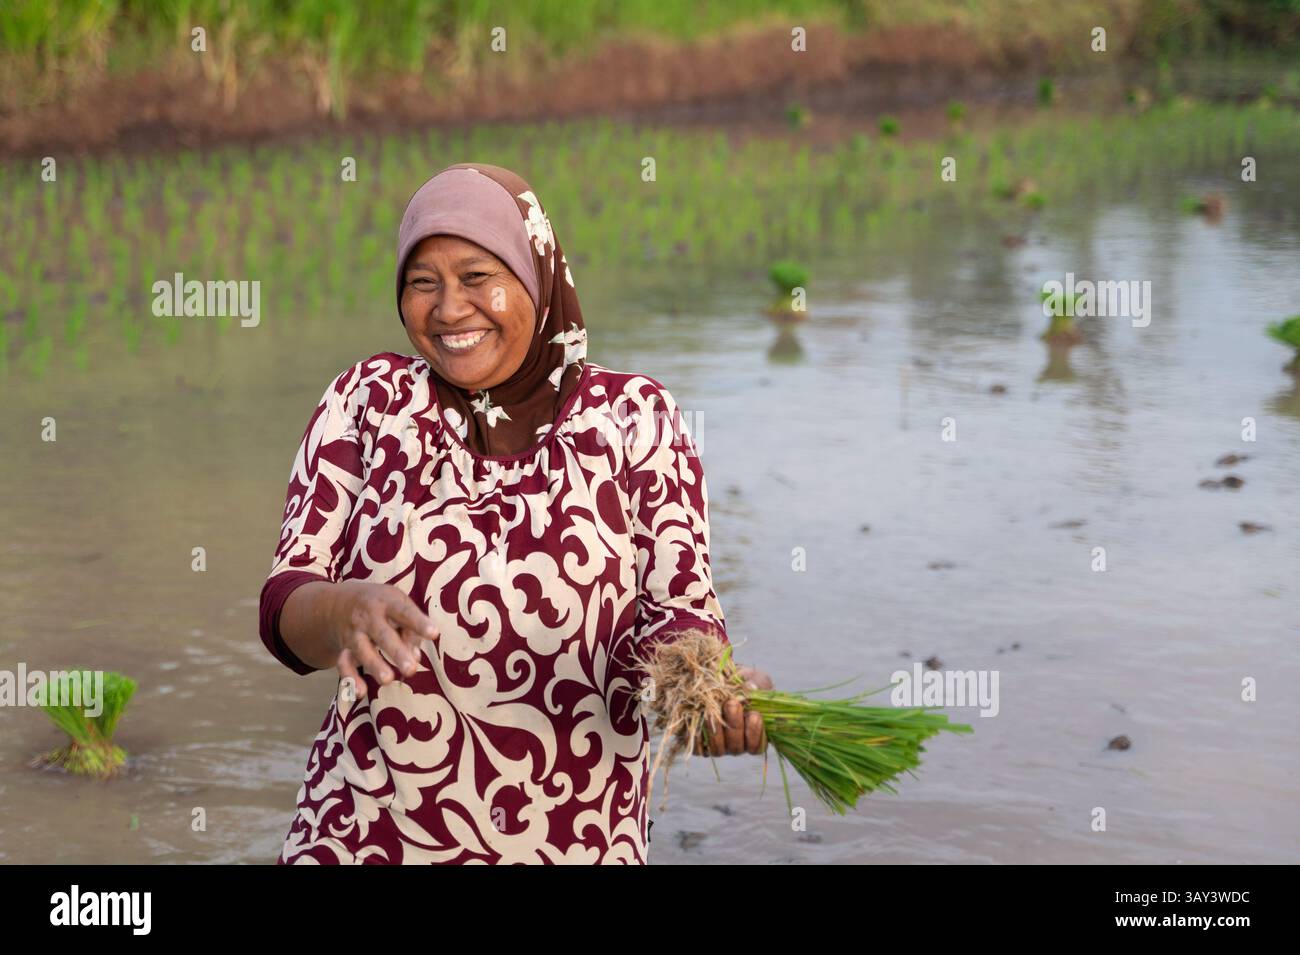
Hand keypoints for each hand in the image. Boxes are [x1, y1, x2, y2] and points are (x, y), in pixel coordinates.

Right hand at [324, 581, 438, 699]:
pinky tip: (361, 693)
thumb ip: (411, 629)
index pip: (405, 612)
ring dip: (375, 666)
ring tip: (388, 680)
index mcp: (387, 602)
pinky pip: (344, 664)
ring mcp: (354, 633)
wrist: (340, 602)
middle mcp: (368, 617)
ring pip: (362, 650)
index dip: (419, 622)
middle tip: (411, 669)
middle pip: (382, 634)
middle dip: (396, 652)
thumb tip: (416, 658)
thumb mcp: (398, 605)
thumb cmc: (382, 606)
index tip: (434, 633)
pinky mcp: (343, 648)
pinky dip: (350, 678)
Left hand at [691, 664, 773, 755]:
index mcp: (753, 734)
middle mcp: (736, 745)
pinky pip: (698, 748)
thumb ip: (757, 683)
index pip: (757, 746)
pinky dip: (698, 734)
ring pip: (717, 749)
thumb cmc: (742, 682)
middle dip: (734, 726)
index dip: (755, 732)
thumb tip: (751, 687)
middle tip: (731, 704)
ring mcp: (718, 747)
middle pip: (736, 747)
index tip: (754, 714)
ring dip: (715, 729)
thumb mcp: (754, 678)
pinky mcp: (700, 746)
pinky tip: (698, 717)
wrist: (715, 681)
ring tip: (712, 709)